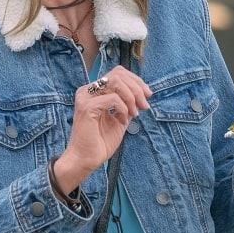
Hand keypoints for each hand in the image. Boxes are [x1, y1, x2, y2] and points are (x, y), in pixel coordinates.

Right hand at [52, 66, 151, 194]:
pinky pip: (114, 99)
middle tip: (144, 106)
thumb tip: (142, 94)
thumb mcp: (120, 119)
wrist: (86, 159)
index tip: (147, 96)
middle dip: (137, 88)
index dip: (136, 81)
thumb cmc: (100, 142)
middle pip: (118, 74)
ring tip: (135, 113)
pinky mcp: (87, 107)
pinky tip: (123, 121)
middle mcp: (88, 91)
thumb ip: (127, 105)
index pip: (118, 73)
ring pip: (116, 82)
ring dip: (131, 97)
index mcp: (94, 92)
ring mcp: (86, 97)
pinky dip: (124, 109)